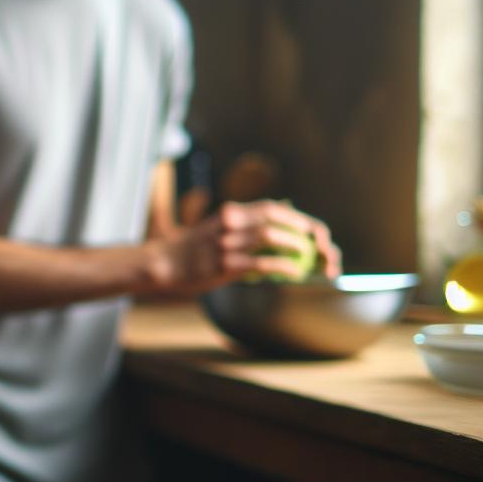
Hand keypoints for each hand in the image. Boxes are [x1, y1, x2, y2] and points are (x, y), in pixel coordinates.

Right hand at [147, 200, 341, 295]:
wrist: (165, 264)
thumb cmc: (194, 249)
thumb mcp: (217, 227)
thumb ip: (244, 223)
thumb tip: (280, 215)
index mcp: (230, 212)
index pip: (270, 208)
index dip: (294, 217)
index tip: (310, 228)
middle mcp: (229, 223)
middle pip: (274, 219)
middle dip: (302, 230)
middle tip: (317, 244)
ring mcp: (226, 243)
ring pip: (269, 237)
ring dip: (294, 245)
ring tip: (307, 255)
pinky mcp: (224, 264)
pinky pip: (262, 263)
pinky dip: (283, 266)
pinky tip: (294, 273)